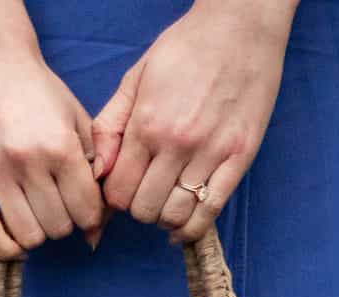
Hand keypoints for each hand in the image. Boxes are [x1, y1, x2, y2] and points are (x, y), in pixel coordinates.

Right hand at [0, 17, 104, 259]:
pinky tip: (15, 243)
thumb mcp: (77, 122)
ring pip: (28, 235)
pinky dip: (5, 247)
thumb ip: (95, 172)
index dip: (90, 218)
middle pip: (58, 227)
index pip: (87, 212)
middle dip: (63, 222)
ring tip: (34, 213)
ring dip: (37, 232)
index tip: (82, 209)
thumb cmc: (38, 91)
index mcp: (61, 147)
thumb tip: (97, 232)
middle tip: (55, 204)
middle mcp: (28, 160)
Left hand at [89, 0, 297, 249]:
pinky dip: (192, 228)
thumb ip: (111, 126)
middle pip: (144, 208)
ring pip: (175, 216)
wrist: (241, 27)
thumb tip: (97, 172)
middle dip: (138, 208)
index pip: (118, 190)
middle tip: (144, 194)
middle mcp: (177, 142)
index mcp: (147, 123)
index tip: (122, 187)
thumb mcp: (136, 78)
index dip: (115, 197)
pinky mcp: (239, 158)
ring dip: (164, 218)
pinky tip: (182, 226)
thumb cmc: (185, 49)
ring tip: (165, 203)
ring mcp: (211, 152)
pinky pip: (210, 212)